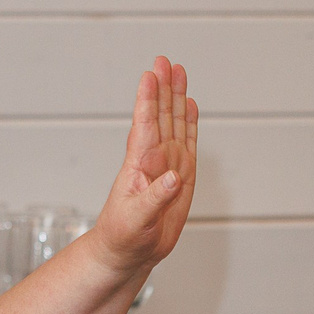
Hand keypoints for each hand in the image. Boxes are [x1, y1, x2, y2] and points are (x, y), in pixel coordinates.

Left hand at [89, 56, 197, 277]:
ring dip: (176, 98)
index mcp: (138, 165)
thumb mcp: (136, 220)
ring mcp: (168, 165)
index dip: (147, 100)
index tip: (150, 75)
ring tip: (178, 71)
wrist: (128, 253)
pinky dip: (191, 123)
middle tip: (164, 60)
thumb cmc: (123, 237)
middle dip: (162, 88)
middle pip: (160, 116)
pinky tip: (191, 104)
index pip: (144, 125)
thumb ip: (154, 198)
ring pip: (174, 124)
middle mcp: (153, 159)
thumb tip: (174, 177)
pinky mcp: (182, 177)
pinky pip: (188, 143)